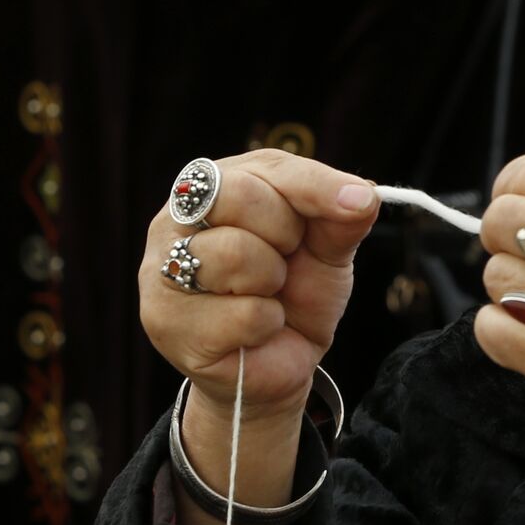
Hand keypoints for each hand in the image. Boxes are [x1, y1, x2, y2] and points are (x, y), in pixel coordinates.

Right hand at [138, 150, 380, 420]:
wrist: (282, 358)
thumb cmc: (298, 288)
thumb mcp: (329, 246)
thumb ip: (343, 216)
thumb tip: (362, 196)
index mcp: (220, 183)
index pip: (268, 166)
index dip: (316, 185)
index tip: (357, 204)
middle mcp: (178, 219)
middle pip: (235, 196)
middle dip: (284, 231)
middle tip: (287, 256)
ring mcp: (162, 270)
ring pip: (233, 253)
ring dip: (272, 281)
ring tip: (268, 293)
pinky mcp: (166, 322)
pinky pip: (241, 313)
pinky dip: (267, 324)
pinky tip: (256, 328)